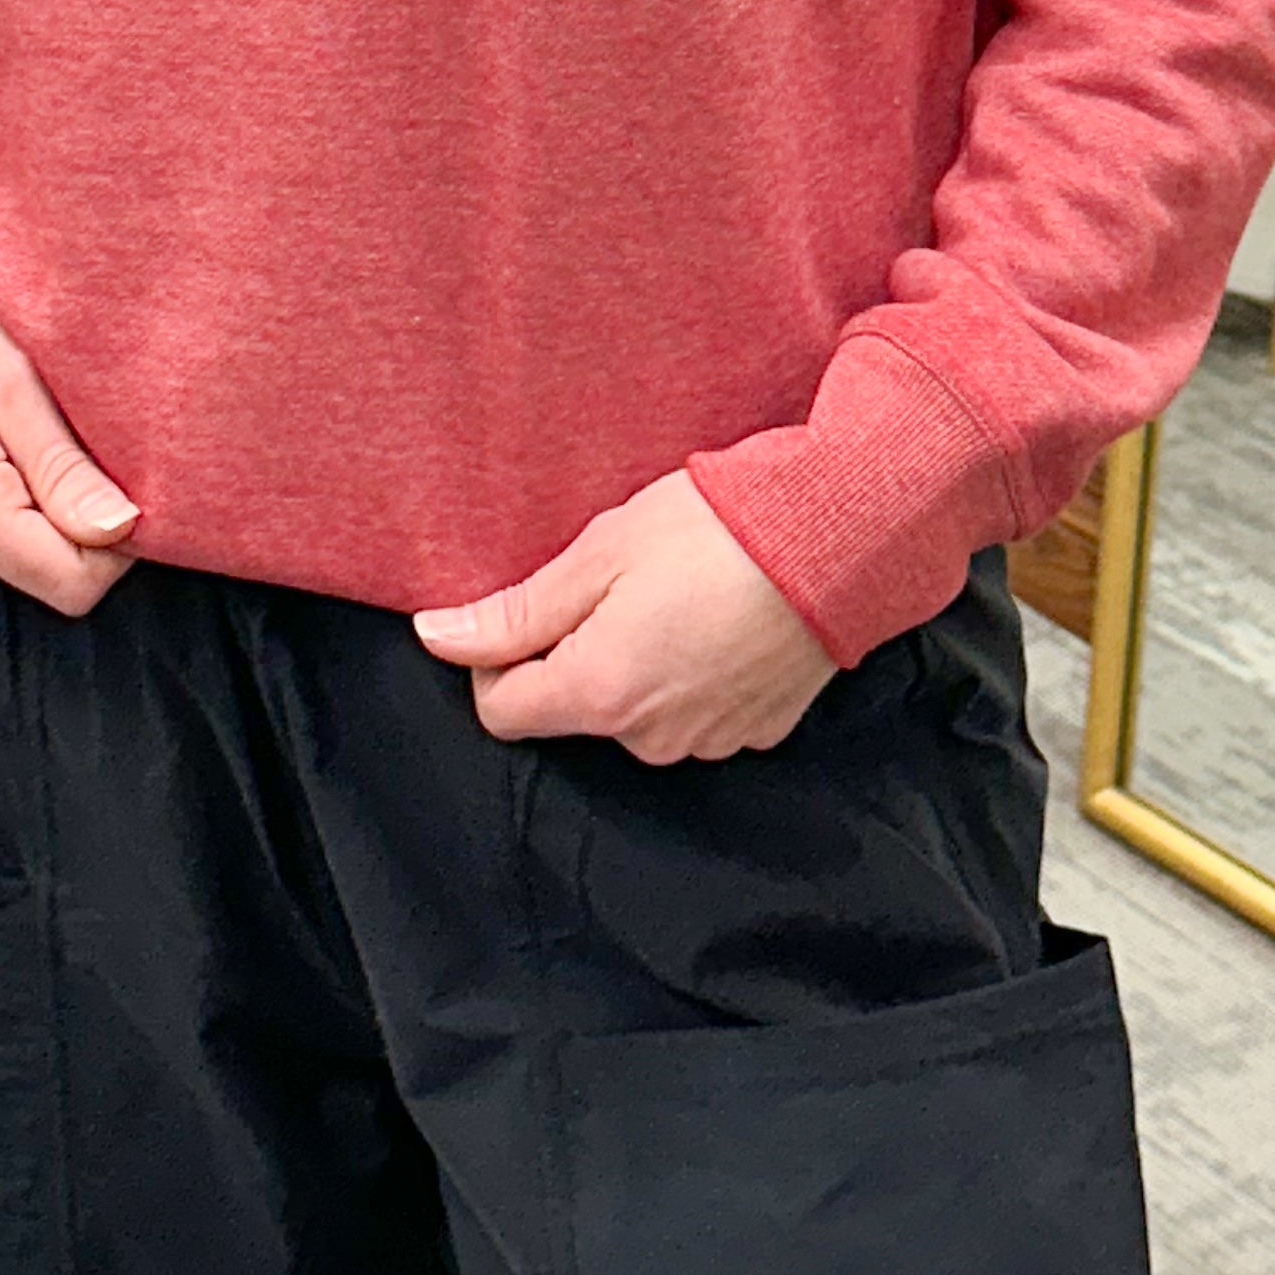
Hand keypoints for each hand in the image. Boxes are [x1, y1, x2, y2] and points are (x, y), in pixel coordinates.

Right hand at [0, 290, 141, 615]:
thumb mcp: (11, 381)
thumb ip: (63, 467)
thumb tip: (121, 530)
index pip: (75, 582)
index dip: (115, 537)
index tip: (113, 472)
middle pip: (51, 573)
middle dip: (74, 515)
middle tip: (51, 436)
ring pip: (24, 562)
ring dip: (38, 509)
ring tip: (9, 437)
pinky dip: (7, 512)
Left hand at [411, 469, 838, 762]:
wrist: (838, 538)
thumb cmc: (715, 531)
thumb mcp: (600, 552)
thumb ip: (516, 611)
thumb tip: (436, 637)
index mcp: (600, 694)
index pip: (501, 709)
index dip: (497, 654)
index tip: (532, 602)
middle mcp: (650, 739)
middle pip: (572, 708)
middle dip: (576, 650)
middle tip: (617, 578)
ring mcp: (709, 742)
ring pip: (635, 711)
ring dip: (637, 661)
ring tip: (677, 590)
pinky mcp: (757, 731)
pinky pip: (696, 711)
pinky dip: (693, 672)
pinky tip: (718, 616)